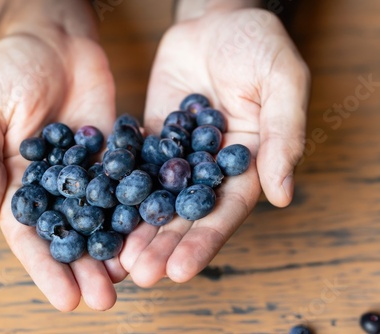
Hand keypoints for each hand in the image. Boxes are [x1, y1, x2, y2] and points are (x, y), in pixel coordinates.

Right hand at [0, 21, 126, 309]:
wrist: (54, 35)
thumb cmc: (10, 68)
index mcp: (16, 182)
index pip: (30, 236)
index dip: (46, 269)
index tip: (66, 299)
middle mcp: (54, 184)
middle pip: (70, 235)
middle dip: (86, 269)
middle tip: (106, 300)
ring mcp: (87, 171)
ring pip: (101, 218)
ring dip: (114, 250)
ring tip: (132, 280)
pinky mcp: (114, 154)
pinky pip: (126, 186)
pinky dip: (135, 212)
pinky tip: (149, 235)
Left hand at [120, 7, 309, 285]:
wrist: (215, 20)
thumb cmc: (258, 46)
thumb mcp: (282, 83)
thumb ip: (283, 136)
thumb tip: (283, 194)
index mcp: (245, 166)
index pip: (224, 212)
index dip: (203, 241)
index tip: (180, 270)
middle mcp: (208, 169)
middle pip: (184, 215)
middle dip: (163, 245)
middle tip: (141, 274)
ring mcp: (176, 157)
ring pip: (154, 199)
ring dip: (136, 229)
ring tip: (116, 259)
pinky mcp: (149, 139)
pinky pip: (131, 168)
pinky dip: (116, 192)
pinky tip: (97, 213)